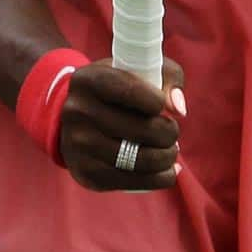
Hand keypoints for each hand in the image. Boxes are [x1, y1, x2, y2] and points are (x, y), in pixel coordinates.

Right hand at [59, 56, 184, 190]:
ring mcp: (79, 145)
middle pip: (139, 128)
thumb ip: (167, 77)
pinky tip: (168, 172)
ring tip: (171, 151)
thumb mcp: (138, 69)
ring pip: (138, 159)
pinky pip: (131, 182)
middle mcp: (79, 112)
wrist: (73, 119)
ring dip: (166, 158)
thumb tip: (178, 109)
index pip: (129, 89)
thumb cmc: (117, 89)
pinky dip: (158, 179)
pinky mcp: (86, 173)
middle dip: (168, 132)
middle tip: (172, 131)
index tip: (163, 105)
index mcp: (90, 80)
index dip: (156, 100)